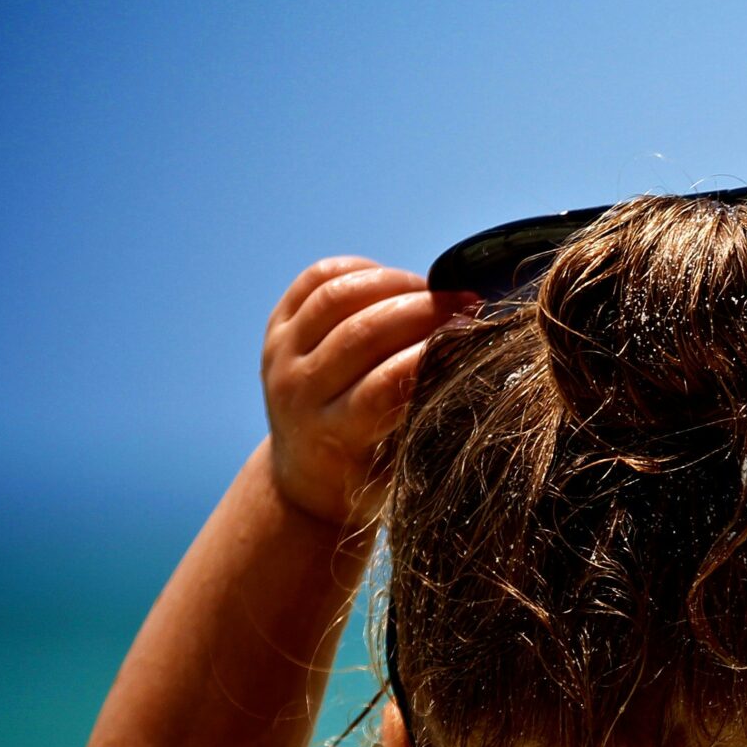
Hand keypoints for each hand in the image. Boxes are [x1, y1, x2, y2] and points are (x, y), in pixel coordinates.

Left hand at [260, 258, 472, 526]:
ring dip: (393, 283)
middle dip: (421, 309)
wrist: (307, 475)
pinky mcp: (275, 328)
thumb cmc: (370, 477)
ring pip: (335, 296)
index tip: (472, 333)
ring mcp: (280, 356)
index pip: (385, 382)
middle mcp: (299, 392)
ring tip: (433, 289)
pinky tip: (394, 281)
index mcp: (333, 434)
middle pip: (361, 332)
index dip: (432, 351)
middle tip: (464, 303)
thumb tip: (470, 363)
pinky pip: (315, 278)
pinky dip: (360, 269)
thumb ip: (427, 421)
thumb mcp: (402, 469)